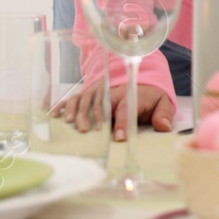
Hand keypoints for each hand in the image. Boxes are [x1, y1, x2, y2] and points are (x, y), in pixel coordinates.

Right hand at [57, 82, 174, 141]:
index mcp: (131, 94)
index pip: (126, 108)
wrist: (142, 80)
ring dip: (77, 111)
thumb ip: (163, 114)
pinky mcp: (90, 93)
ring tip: (71, 124)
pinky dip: (64, 105)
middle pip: (100, 102)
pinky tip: (55, 115)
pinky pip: (75, 98)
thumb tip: (163, 127)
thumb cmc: (150, 97)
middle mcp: (112, 91)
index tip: (119, 137)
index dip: (122, 122)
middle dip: (93, 116)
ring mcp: (99, 91)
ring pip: (85, 99)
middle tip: (88, 131)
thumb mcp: (163, 103)